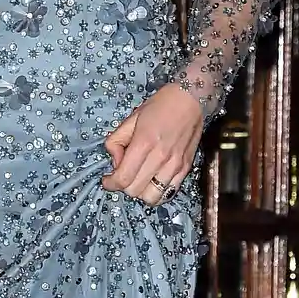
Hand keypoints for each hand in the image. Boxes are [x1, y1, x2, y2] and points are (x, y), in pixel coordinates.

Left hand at [103, 82, 203, 203]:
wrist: (190, 100)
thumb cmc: (160, 106)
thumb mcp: (131, 118)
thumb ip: (116, 141)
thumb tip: (115, 163)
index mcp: (144, 143)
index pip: (123, 178)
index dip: (111, 184)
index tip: (107, 180)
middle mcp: (160, 157)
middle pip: (135, 191)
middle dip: (124, 186)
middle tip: (124, 175)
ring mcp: (175, 165)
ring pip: (152, 197)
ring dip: (141, 192)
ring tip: (139, 179)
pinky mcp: (185, 169)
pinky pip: (168, 194)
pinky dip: (157, 192)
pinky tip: (153, 181)